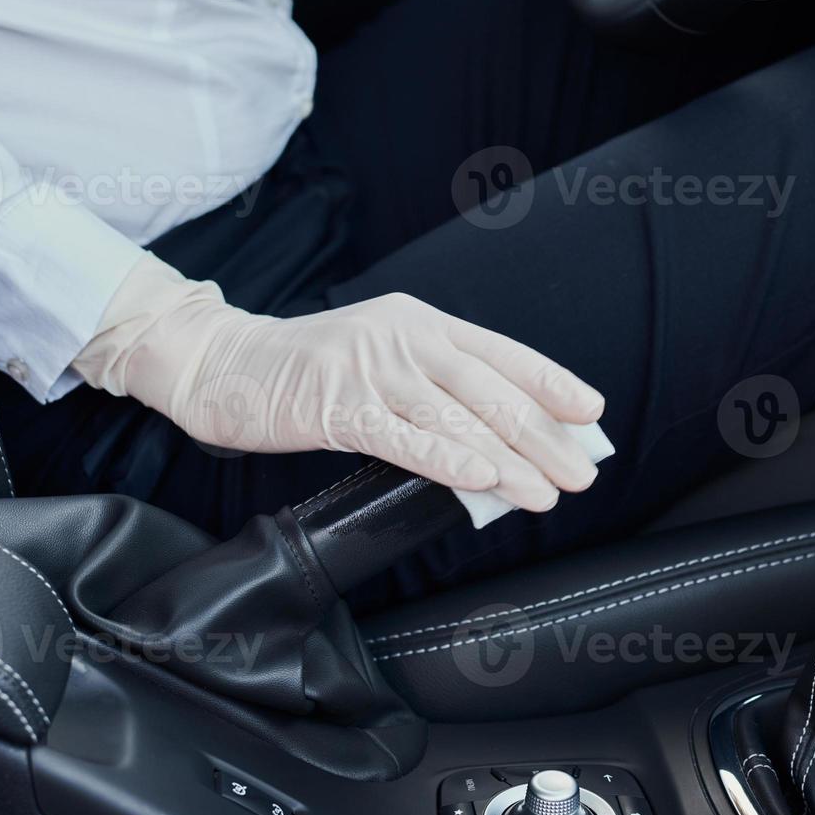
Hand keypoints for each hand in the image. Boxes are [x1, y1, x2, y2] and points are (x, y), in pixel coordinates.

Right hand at [75, 257, 605, 510]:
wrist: (224, 364)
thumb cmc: (310, 373)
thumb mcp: (383, 364)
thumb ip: (435, 392)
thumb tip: (502, 444)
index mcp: (422, 322)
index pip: (502, 353)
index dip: (551, 382)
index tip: (590, 413)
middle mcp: (404, 337)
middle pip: (490, 391)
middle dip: (543, 437)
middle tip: (580, 473)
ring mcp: (370, 368)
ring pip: (456, 418)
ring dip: (510, 460)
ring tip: (545, 492)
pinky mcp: (337, 404)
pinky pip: (404, 437)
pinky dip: (448, 459)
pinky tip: (482, 479)